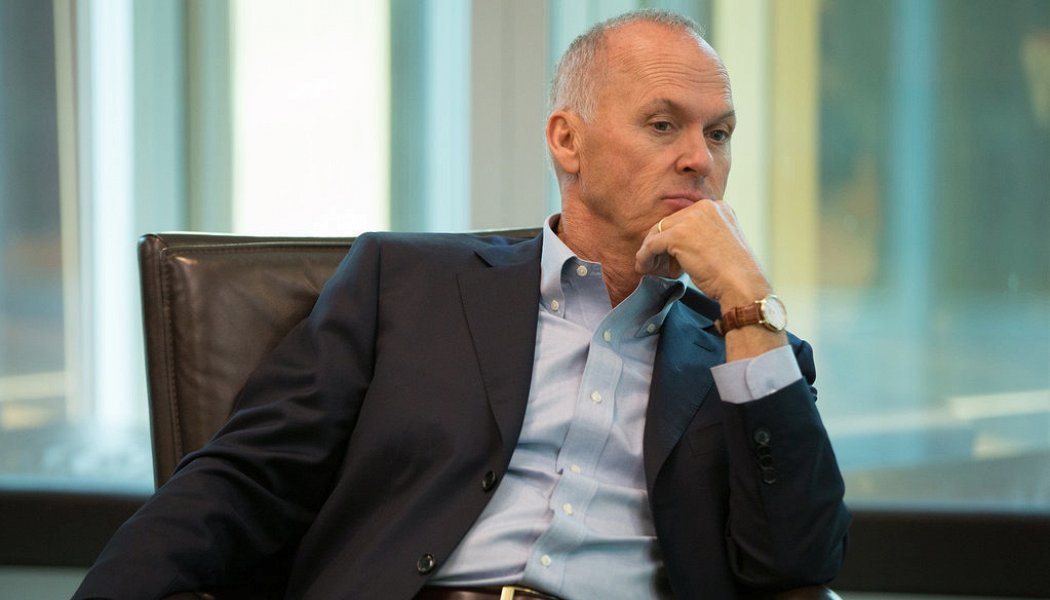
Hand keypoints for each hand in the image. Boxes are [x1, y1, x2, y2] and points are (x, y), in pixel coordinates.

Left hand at [634, 199, 770, 307]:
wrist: (743, 286)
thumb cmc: (735, 274)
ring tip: (651, 267)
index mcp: (718, 207)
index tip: (673, 256)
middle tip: (660, 264)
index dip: (677, 237)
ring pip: (658, 232)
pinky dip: (644, 257)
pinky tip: (644, 267)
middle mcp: (705, 207)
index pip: (686, 218)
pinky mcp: (678, 235)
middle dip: (663, 244)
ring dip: (652, 251)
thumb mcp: (721, 244)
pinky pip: (651, 245)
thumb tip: (677, 245)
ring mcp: (691, 219)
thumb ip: (703, 236)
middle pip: (670, 222)